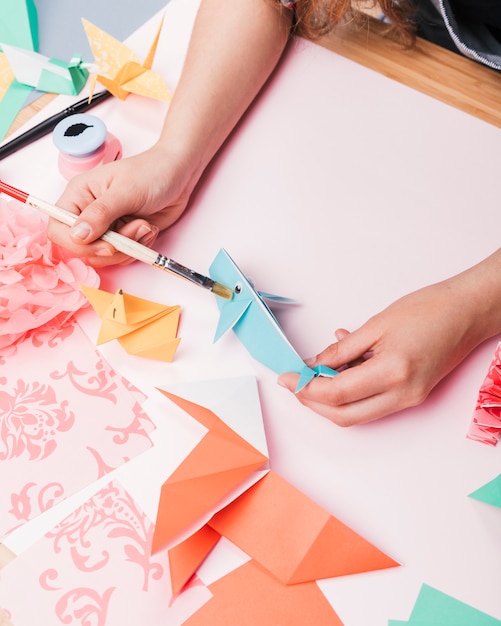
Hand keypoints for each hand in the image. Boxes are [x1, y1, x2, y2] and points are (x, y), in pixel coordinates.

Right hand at [46, 147, 192, 266]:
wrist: (177, 175)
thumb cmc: (151, 172)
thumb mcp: (125, 191)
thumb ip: (100, 214)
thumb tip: (77, 235)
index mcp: (79, 195)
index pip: (59, 230)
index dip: (78, 244)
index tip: (107, 243)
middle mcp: (88, 214)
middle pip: (84, 249)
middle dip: (113, 247)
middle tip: (135, 230)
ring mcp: (106, 228)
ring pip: (106, 257)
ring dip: (130, 247)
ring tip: (144, 225)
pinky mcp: (123, 237)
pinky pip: (124, 256)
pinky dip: (140, 248)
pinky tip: (149, 228)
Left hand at [278, 274, 495, 425]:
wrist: (467, 312)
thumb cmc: (429, 310)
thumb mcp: (376, 325)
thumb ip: (341, 351)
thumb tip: (313, 366)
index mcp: (393, 373)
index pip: (336, 394)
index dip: (305, 388)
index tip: (286, 378)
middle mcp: (402, 395)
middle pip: (344, 416)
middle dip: (313, 402)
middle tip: (294, 383)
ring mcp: (408, 399)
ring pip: (357, 415)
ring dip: (330, 401)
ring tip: (313, 376)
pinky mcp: (411, 396)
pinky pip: (372, 403)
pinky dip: (350, 392)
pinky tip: (340, 369)